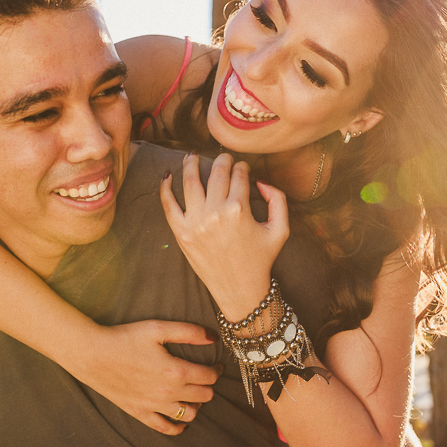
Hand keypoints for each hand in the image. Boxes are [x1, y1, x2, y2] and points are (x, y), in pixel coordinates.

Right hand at [81, 320, 220, 434]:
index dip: (216, 370)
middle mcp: (168, 392)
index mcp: (176, 371)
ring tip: (192, 394)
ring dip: (196, 405)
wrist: (92, 354)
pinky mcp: (140, 413)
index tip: (215, 365)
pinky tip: (181, 422)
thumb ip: (189, 332)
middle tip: (204, 377)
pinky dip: (177, 427)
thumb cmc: (124, 338)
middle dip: (208, 386)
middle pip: (204, 396)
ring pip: (189, 414)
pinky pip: (165, 428)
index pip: (209, 377)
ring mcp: (154, 406)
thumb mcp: (158, 328)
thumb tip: (214, 338)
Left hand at [159, 153, 288, 321]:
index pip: (239, 175)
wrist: (240, 290)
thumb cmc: (261, 259)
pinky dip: (165, 188)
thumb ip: (278, 199)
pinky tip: (167, 175)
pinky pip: (168, 205)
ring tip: (191, 156)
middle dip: (221, 160)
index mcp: (239, 210)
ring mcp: (195, 223)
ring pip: (190, 182)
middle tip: (222, 158)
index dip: (242, 167)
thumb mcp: (281, 229)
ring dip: (190, 164)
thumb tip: (259, 181)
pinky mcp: (182, 234)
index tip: (242, 167)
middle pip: (216, 174)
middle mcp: (215, 213)